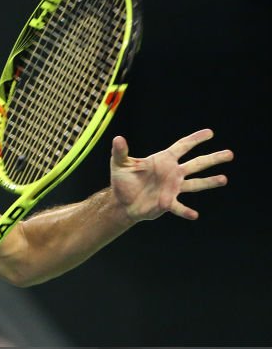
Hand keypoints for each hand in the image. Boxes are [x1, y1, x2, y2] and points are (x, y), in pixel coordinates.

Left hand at [110, 129, 232, 221]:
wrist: (122, 202)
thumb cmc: (122, 181)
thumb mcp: (119, 164)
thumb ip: (120, 152)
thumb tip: (118, 138)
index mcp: (163, 160)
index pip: (182, 146)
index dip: (195, 139)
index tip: (210, 133)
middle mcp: (172, 173)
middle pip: (197, 163)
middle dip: (213, 159)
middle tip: (230, 154)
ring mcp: (172, 188)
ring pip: (195, 184)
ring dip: (209, 182)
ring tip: (224, 179)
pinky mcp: (168, 203)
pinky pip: (179, 207)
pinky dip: (186, 211)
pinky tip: (195, 215)